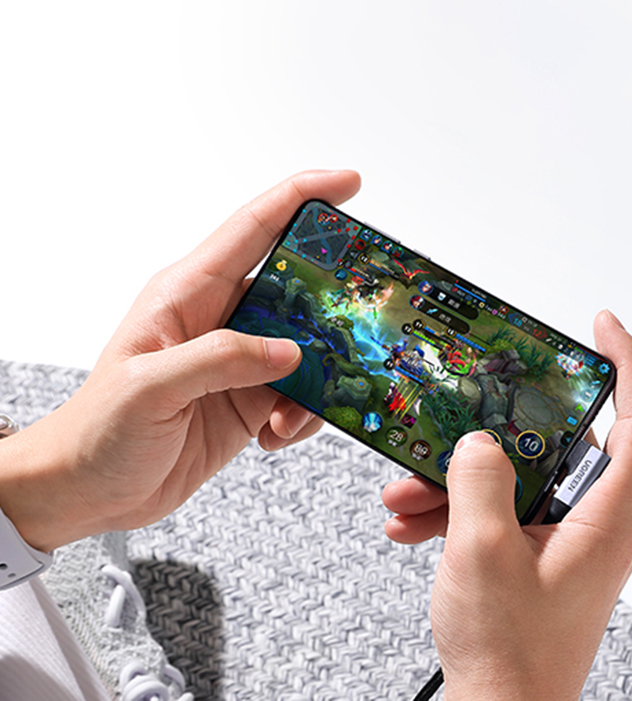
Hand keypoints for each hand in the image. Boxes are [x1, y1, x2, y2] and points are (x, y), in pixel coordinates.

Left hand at [0, 170, 360, 551]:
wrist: (87, 491)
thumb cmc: (98, 431)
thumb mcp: (149, 387)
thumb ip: (221, 359)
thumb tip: (289, 352)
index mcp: (188, 293)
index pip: (254, 229)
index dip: (302, 199)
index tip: (349, 184)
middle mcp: (221, 319)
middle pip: (298, 286)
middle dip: (335, 303)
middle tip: (365, 321)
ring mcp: (241, 360)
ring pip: (310, 347)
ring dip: (320, 379)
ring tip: (292, 414)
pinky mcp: (252, 399)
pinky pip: (304, 393)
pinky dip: (305, 415)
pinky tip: (275, 435)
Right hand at [382, 311, 631, 700]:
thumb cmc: (510, 658)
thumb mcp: (482, 553)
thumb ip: (480, 479)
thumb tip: (480, 442)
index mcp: (607, 520)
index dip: (629, 366)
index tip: (604, 327)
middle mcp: (595, 527)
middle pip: (562, 446)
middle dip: (497, 431)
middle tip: (465, 411)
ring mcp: (565, 545)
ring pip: (519, 481)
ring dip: (462, 479)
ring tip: (410, 491)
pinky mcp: (537, 561)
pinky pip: (502, 515)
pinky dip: (459, 512)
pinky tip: (414, 523)